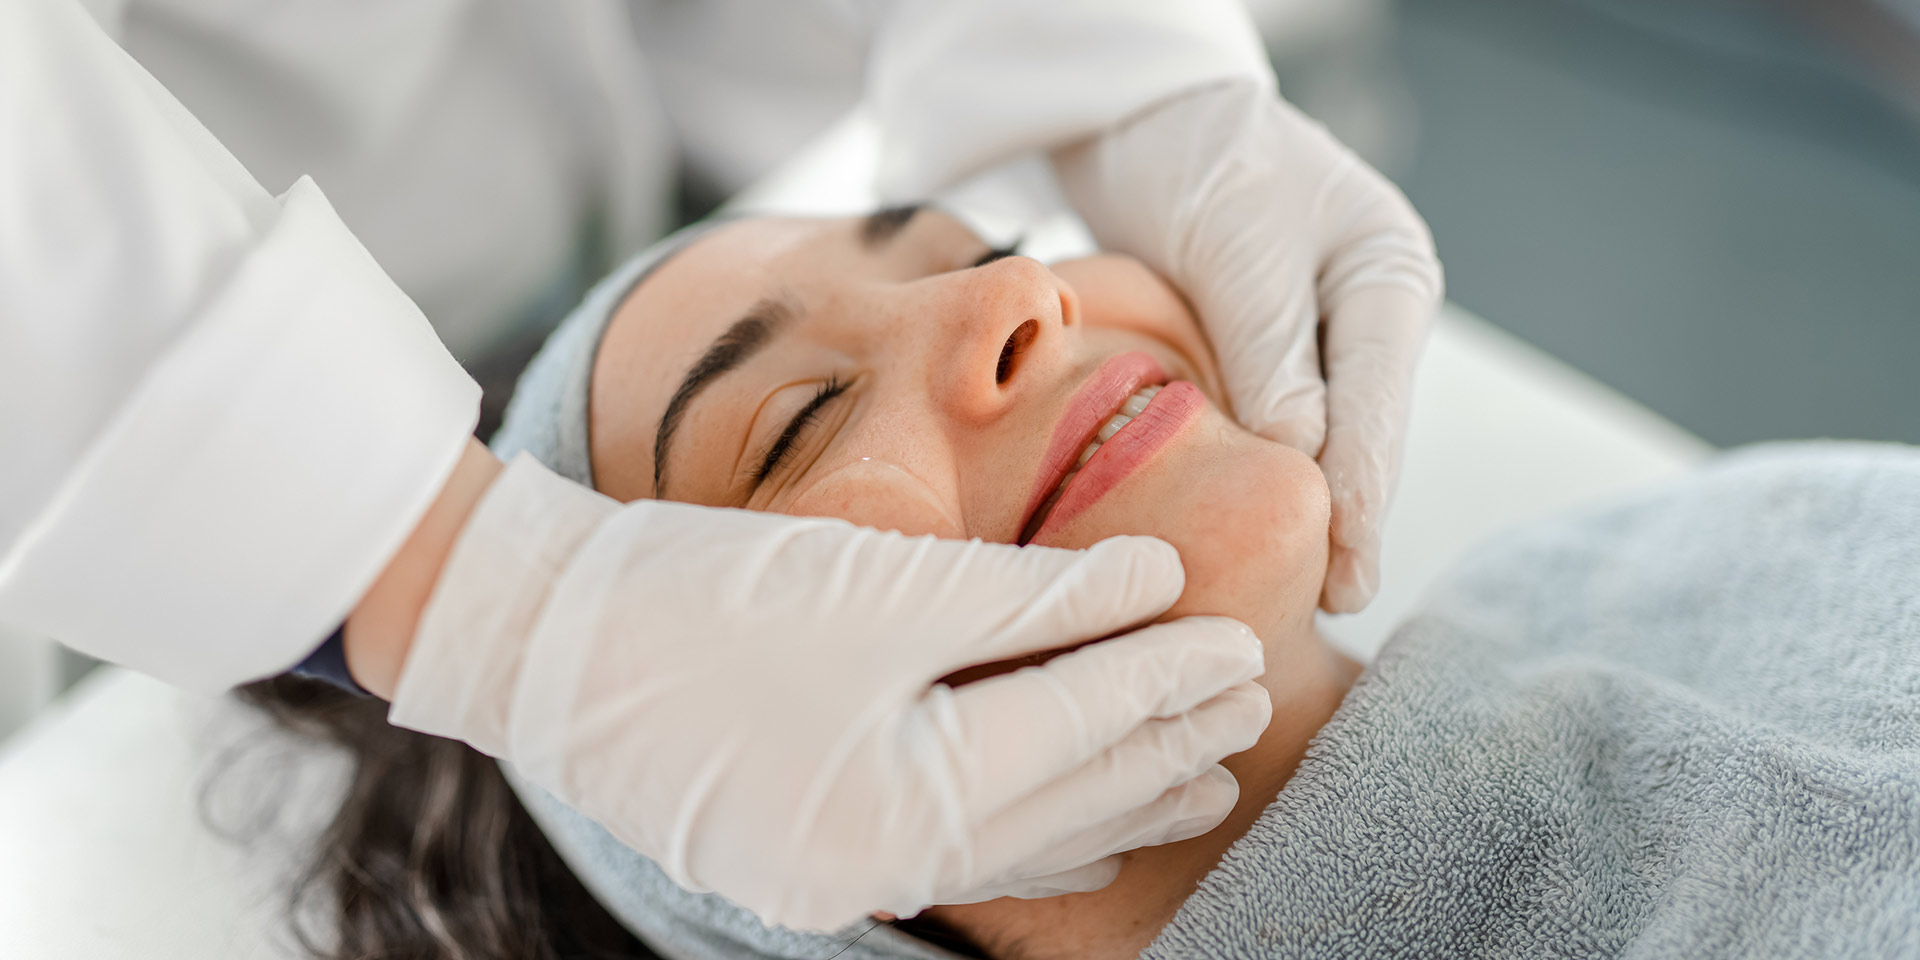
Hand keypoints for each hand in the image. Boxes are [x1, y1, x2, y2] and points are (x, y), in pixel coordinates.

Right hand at [385, 454, 1270, 930]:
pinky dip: (1037, 832)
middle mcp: (884, 862)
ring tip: (1203, 779)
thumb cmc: (702, 593)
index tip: (1243, 642)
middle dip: (1162, 746)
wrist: (535, 637)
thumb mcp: (881, 582)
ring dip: (1117, 800)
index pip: (1079, 731)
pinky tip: (1084, 832)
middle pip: (1066, 800)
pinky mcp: (810, 855)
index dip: (1166, 679)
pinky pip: (962, 854)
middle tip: (1252, 702)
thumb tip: (1154, 579)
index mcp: (906, 798)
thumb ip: (1030, 595)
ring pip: (1023, 840)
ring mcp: (842, 872)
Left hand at [1055, 79, 1442, 612]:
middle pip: (1359, 433)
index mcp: (1388, 278)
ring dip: (1299, 506)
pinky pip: (1266, 429)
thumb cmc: (1202, 160)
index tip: (1351, 568)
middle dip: (1342, 518)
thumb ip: (1270, 347)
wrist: (1145, 120)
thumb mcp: (1238, 244)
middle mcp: (1366, 317)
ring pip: (1314, 441)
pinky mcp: (1264, 356)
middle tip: (1331, 602)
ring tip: (1294, 592)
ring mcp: (1319, 340)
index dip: (1364, 492)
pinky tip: (1244, 531)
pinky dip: (1254, 475)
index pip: (1381, 404)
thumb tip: (1301, 451)